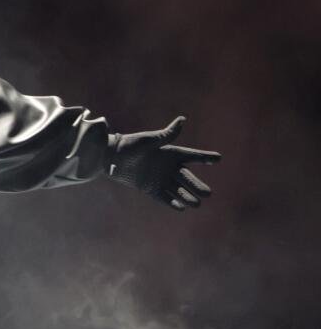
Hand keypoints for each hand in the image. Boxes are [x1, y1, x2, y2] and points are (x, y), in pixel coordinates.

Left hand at [106, 116, 220, 210]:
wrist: (109, 157)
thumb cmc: (129, 145)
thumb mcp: (149, 140)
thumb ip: (166, 135)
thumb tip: (182, 120)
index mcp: (170, 153)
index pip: (191, 155)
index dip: (204, 157)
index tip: (218, 158)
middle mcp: (167, 167)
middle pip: (187, 177)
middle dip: (197, 185)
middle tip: (208, 193)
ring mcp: (160, 179)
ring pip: (178, 189)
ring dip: (187, 196)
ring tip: (197, 203)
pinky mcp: (150, 188)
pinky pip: (164, 197)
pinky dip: (172, 202)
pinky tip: (181, 207)